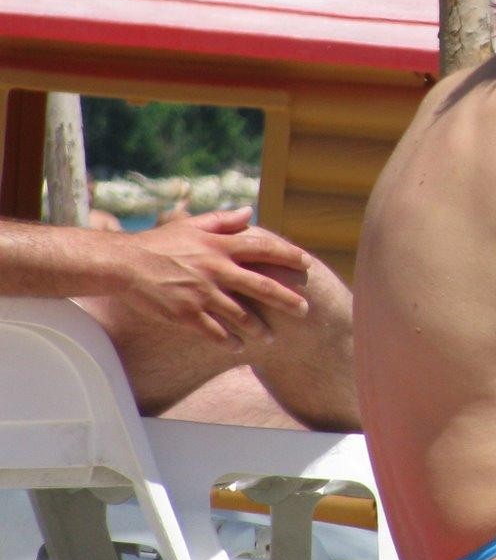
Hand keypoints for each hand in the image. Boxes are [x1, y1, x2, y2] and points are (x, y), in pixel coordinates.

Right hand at [120, 208, 309, 348]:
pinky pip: (215, 332)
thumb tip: (249, 212)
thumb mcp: (192, 225)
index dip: (288, 256)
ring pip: (241, 315)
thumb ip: (223, 220)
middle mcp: (216, 269)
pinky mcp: (186, 314)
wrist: (125, 264)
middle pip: (262, 286)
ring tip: (272, 337)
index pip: (264, 248)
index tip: (306, 264)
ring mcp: (202, 293)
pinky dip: (229, 341)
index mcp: (219, 245)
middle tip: (304, 310)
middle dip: (287, 300)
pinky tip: (239, 348)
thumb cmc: (160, 242)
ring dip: (260, 328)